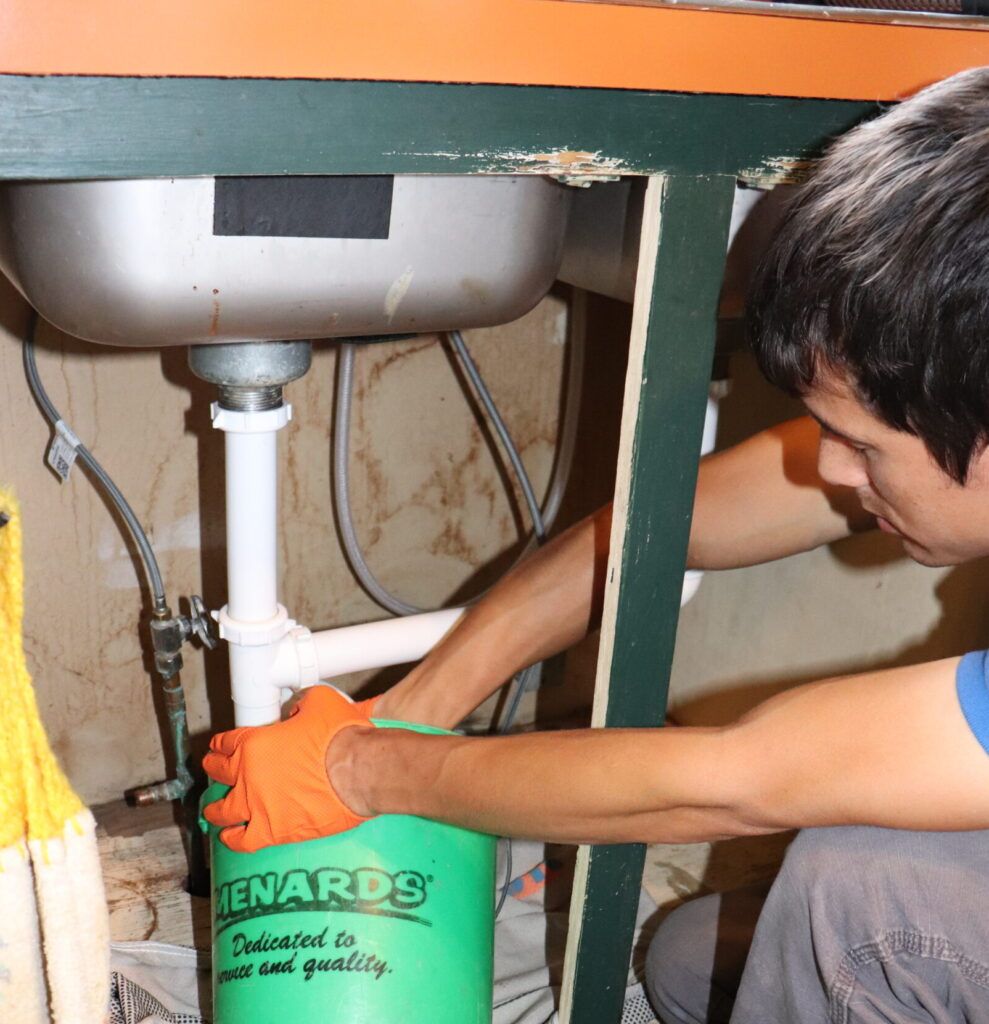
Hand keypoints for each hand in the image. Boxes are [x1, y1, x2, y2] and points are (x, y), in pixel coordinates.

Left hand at [202, 686, 377, 852]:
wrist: (357, 773)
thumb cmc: (340, 736)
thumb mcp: (320, 702)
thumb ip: (302, 702)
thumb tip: (299, 707)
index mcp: (255, 743)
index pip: (226, 742)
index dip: (221, 743)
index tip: (219, 746)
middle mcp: (248, 776)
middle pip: (219, 773)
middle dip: (213, 769)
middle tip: (213, 769)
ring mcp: (257, 806)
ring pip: (222, 811)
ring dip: (215, 810)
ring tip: (213, 811)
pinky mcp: (272, 831)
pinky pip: (242, 840)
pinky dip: (232, 839)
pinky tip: (230, 837)